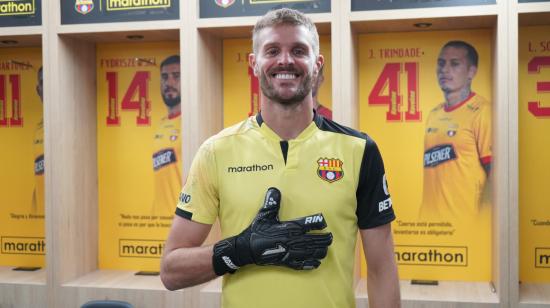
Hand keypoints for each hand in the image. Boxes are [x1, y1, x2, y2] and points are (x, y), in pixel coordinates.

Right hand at [212, 187, 332, 274]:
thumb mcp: (263, 215)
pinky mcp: (285, 262)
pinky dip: (310, 264)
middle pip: (312, 240)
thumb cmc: (256, 231)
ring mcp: (289, 253)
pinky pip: (301, 265)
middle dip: (323, 239)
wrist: (246, 249)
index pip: (306, 224)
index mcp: (287, 228)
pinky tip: (317, 263)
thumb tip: (274, 189)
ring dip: (319, 251)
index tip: (324, 222)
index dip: (316, 223)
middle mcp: (290, 241)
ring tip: (326, 249)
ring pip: (309, 253)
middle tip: (331, 237)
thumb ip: (271, 203)